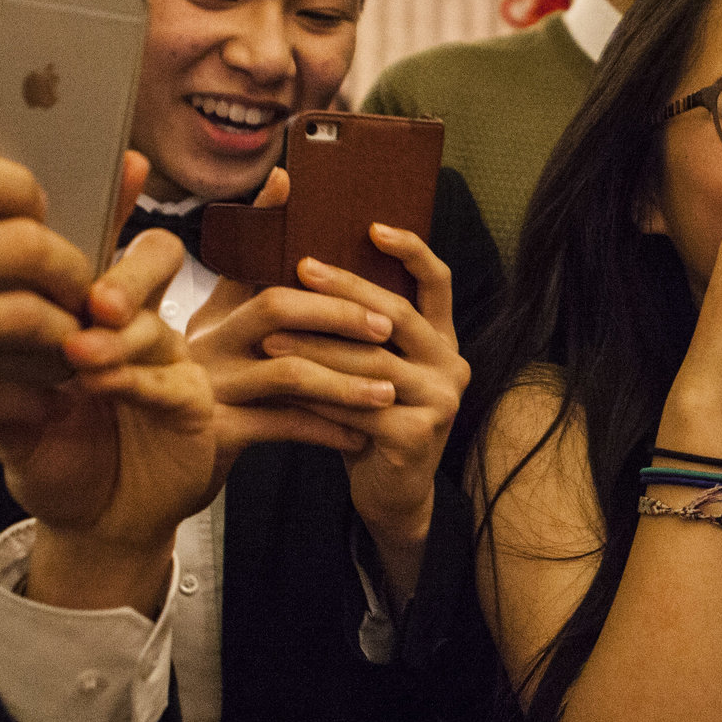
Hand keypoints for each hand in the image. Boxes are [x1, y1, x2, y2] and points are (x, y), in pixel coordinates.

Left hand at [0, 155, 216, 615]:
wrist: (89, 523)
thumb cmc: (48, 450)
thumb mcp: (1, 402)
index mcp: (89, 302)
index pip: (101, 235)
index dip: (114, 195)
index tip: (115, 162)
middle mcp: (136, 319)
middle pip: (154, 258)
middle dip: (125, 270)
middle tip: (91, 297)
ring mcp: (171, 357)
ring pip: (159, 320)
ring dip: (123, 331)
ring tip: (83, 353)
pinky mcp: (195, 405)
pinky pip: (174, 380)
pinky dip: (138, 378)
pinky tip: (106, 385)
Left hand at [189, 168, 468, 605]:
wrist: (390, 495)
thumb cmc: (369, 420)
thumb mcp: (369, 367)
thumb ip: (357, 327)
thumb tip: (305, 263)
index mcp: (442, 340)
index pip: (437, 281)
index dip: (410, 250)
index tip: (371, 226)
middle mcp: (451, 364)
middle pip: (397, 314)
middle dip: (345, 289)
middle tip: (300, 269)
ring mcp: (442, 400)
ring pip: (372, 361)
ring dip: (317, 346)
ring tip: (270, 335)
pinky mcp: (420, 434)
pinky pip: (361, 406)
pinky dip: (320, 395)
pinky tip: (285, 388)